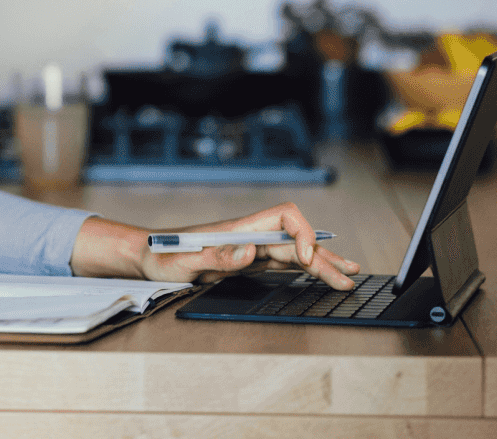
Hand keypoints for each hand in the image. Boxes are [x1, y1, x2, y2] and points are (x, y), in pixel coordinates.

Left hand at [70, 202, 359, 290]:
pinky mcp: (246, 263)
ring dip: (322, 263)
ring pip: (294, 253)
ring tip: (350, 274)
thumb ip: (218, 256)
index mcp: (237, 229)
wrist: (146, 256)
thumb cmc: (162, 255)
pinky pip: (283, 264)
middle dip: (324, 257)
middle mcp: (248, 235)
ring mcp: (250, 248)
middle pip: (295, 239)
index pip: (284, 217)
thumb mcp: (184, 261)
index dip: (302, 235)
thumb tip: (250, 251)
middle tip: (348, 278)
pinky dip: (306, 270)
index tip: (306, 261)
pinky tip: (320, 274)